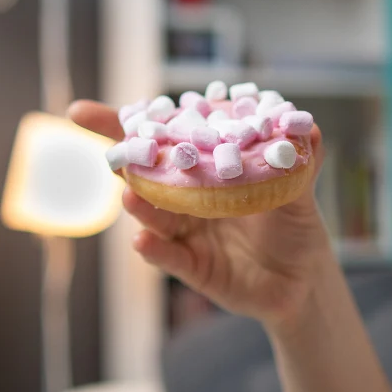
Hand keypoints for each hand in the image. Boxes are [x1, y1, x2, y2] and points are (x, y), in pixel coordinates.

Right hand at [69, 100, 335, 324]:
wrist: (305, 280)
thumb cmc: (294, 224)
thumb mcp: (300, 188)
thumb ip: (300, 159)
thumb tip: (310, 128)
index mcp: (204, 170)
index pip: (164, 142)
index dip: (125, 126)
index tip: (82, 112)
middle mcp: (187, 199)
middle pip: (146, 175)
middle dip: (120, 159)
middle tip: (105, 147)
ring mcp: (187, 234)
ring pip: (156, 216)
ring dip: (140, 206)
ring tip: (129, 196)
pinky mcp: (192, 268)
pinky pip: (169, 259)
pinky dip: (154, 251)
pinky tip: (142, 240)